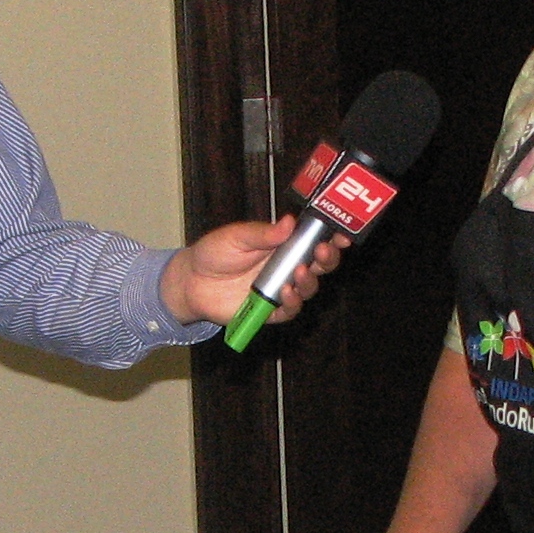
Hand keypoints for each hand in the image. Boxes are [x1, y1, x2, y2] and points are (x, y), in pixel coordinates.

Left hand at [160, 214, 344, 329]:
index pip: (315, 239)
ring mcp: (281, 289)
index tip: (341, 232)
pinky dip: (292, 302)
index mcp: (284, 244)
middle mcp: (287, 266)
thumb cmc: (214, 253)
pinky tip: (285, 293)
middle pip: (321, 264)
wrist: (192, 282)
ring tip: (298, 272)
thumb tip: (289, 222)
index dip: (332, 236)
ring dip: (310, 280)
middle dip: (328, 258)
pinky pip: (290, 310)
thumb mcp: (236, 236)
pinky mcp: (271, 310)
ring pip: (310, 288)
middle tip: (323, 250)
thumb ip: (261, 233)